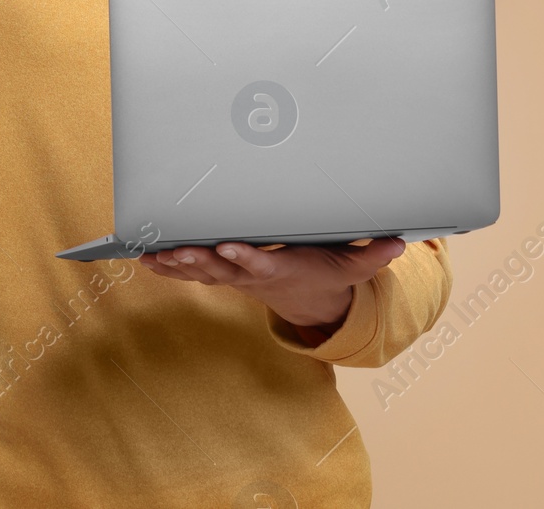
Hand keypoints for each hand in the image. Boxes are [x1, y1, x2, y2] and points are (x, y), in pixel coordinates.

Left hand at [139, 238, 406, 331]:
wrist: (306, 300)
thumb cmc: (324, 273)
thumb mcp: (351, 267)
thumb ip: (371, 255)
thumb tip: (400, 243)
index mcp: (281, 269)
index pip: (261, 264)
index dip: (245, 258)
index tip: (229, 248)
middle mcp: (252, 275)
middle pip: (222, 270)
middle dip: (199, 261)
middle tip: (176, 251)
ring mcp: (233, 277)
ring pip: (200, 272)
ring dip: (175, 265)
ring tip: (148, 256)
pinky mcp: (221, 274)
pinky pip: (190, 271)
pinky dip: (167, 266)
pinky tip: (143, 258)